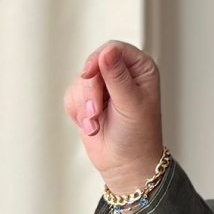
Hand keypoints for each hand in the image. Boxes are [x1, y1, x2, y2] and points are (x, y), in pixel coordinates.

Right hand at [64, 40, 164, 191]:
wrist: (125, 164)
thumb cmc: (137, 136)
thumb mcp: (130, 104)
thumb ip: (117, 77)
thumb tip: (107, 52)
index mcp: (141, 69)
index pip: (115, 49)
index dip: (99, 59)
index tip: (88, 74)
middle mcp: (123, 73)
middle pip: (93, 64)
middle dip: (90, 91)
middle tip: (95, 112)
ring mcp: (105, 86)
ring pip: (80, 81)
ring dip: (84, 106)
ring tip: (95, 124)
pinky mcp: (89, 99)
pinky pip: (72, 95)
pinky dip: (77, 112)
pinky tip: (91, 126)